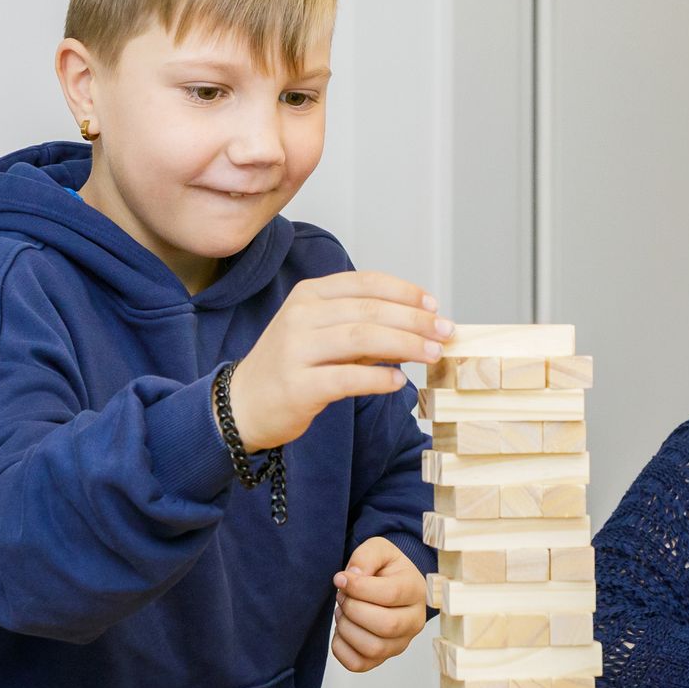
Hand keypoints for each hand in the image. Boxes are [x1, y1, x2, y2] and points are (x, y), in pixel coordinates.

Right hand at [229, 271, 447, 450]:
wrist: (242, 404)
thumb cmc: (291, 367)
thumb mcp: (323, 334)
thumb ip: (365, 327)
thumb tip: (418, 325)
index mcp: (310, 295)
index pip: (367, 283)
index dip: (406, 292)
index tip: (434, 305)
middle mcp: (301, 316)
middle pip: (371, 310)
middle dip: (415, 320)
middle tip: (445, 332)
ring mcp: (297, 350)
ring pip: (363, 338)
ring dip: (406, 345)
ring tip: (433, 354)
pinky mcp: (298, 386)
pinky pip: (348, 378)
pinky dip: (378, 378)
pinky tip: (398, 382)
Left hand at [331, 536, 427, 670]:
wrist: (390, 585)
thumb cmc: (385, 569)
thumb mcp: (379, 549)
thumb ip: (366, 556)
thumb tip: (353, 577)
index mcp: (415, 591)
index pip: (390, 594)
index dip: (358, 587)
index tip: (340, 578)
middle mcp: (414, 621)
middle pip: (385, 625)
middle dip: (354, 609)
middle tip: (343, 596)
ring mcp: (400, 643)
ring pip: (373, 648)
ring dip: (347, 629)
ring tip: (343, 612)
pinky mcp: (382, 658)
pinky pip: (358, 664)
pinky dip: (341, 648)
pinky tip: (342, 630)